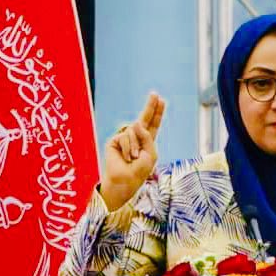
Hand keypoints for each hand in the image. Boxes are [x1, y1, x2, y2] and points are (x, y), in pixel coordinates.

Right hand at [99, 92, 165, 210]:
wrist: (125, 181)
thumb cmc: (139, 171)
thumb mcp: (150, 153)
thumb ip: (147, 137)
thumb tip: (135, 122)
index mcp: (146, 142)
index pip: (153, 124)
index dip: (157, 113)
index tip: (161, 100)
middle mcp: (135, 138)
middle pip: (143, 118)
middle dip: (150, 106)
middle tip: (154, 93)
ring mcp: (124, 139)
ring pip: (133, 130)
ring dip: (135, 145)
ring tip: (132, 158)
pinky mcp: (114, 141)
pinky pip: (124, 136)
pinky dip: (127, 148)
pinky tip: (125, 157)